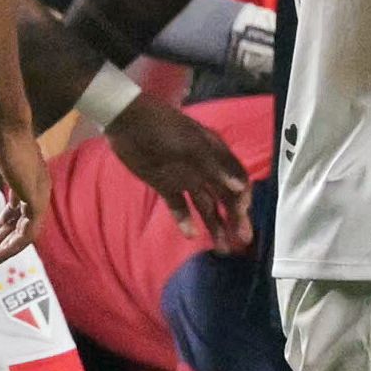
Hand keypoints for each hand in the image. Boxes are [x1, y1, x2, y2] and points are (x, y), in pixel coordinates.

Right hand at [0, 108, 52, 268]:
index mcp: (24, 180)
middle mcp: (35, 189)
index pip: (13, 213)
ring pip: (25, 233)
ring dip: (5, 250)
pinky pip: (29, 232)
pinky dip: (14, 246)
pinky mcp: (37, 199)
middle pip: (18, 225)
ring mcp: (38, 194)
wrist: (0, 122)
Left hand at [106, 95, 254, 252]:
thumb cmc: (163, 129)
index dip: (243, 201)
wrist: (127, 121)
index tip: (242, 219)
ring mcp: (186, 177)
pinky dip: (186, 220)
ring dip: (215, 225)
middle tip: (241, 242)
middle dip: (235, 219)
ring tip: (222, 248)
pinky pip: (180, 206)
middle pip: (226, 197)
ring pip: (207, 205)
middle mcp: (205, 168)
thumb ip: (216, 166)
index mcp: (216, 154)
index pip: (238, 181)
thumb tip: (239, 187)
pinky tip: (191, 235)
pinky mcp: (166, 185)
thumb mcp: (191, 145)